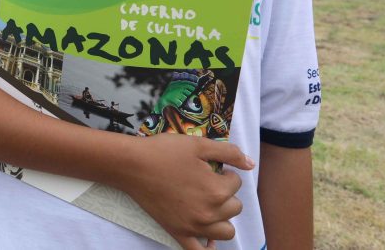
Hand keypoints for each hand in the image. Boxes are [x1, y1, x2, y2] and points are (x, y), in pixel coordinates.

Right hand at [116, 134, 253, 249]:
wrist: (133, 165)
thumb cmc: (165, 151)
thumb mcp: (199, 145)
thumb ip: (229, 153)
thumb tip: (251, 164)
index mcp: (217, 190)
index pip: (236, 183)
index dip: (226, 172)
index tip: (211, 168)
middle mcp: (209, 213)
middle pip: (235, 207)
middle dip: (226, 193)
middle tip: (207, 182)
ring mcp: (193, 226)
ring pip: (226, 232)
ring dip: (222, 218)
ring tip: (208, 204)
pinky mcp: (178, 233)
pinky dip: (207, 247)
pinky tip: (207, 238)